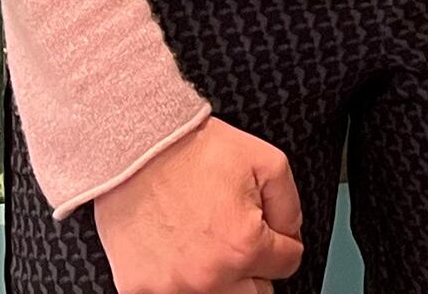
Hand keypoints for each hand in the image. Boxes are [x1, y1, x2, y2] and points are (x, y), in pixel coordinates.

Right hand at [92, 117, 303, 293]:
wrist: (135, 148)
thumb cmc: (193, 152)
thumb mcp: (268, 162)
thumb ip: (290, 207)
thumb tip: (291, 236)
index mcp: (243, 247)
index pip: (287, 264)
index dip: (283, 242)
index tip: (269, 231)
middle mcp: (208, 276)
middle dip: (254, 268)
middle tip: (236, 239)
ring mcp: (171, 288)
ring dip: (219, 277)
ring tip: (205, 243)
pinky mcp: (139, 289)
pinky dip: (179, 280)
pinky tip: (176, 251)